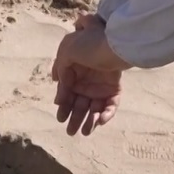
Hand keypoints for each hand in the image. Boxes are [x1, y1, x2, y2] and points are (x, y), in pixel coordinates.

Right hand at [52, 14, 129, 135]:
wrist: (115, 42)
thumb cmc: (90, 43)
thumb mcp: (67, 49)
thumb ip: (60, 66)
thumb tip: (58, 83)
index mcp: (74, 70)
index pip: (66, 90)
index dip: (63, 103)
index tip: (61, 114)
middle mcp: (86, 79)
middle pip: (78, 102)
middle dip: (73, 117)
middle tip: (70, 131)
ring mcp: (101, 85)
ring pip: (93, 108)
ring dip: (88, 121)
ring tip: (84, 132)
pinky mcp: (114, 90)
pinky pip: (110, 105)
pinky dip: (106, 114)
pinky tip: (100, 121)